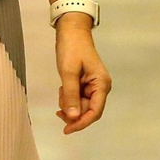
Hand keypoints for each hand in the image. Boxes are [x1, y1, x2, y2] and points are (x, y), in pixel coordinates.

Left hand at [54, 18, 110, 133]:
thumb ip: (71, 95)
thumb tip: (73, 117)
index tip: (67, 130)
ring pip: (82, 106)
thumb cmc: (72, 48)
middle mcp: (100, 87)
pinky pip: (78, 98)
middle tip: (58, 110)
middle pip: (88, 110)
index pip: (94, 111)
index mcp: (101, 84)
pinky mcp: (86, 83)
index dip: (81, 123)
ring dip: (70, 105)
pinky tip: (62, 89)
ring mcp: (93, 85)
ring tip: (60, 92)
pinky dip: (69, 98)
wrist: (71, 30)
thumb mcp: (68, 72)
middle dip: (73, 113)